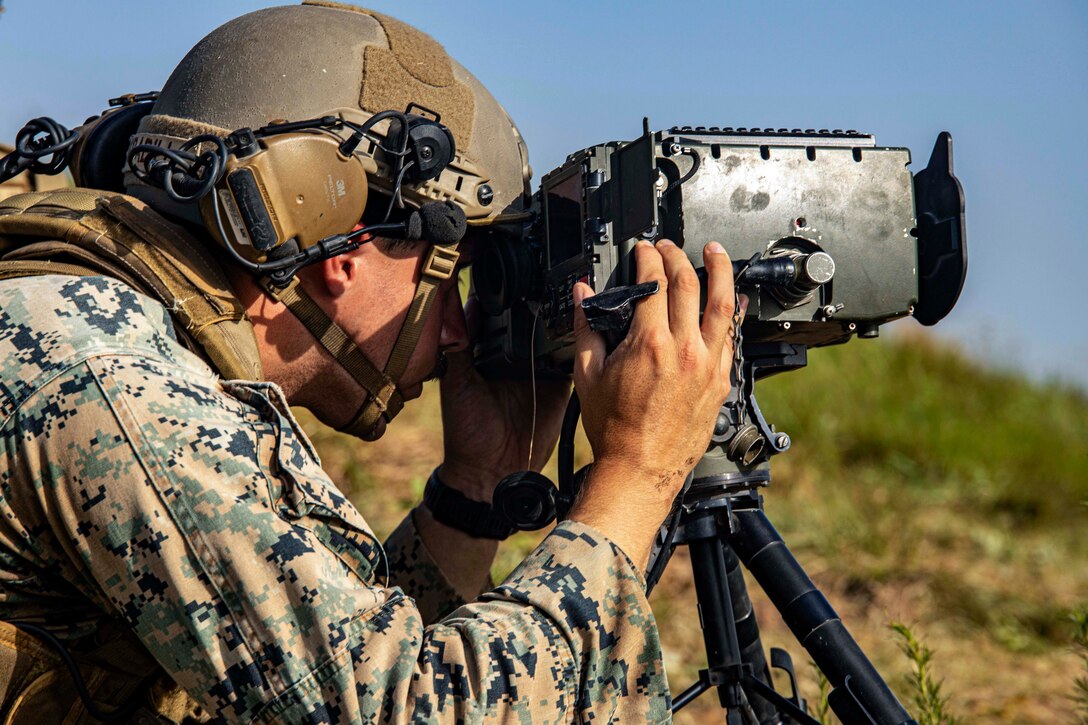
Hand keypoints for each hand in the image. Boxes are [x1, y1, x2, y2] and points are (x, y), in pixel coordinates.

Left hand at [438, 294, 569, 501]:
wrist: (493, 471)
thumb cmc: (467, 431)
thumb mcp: (457, 382)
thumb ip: (459, 346)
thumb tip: (459, 306)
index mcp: (488, 352)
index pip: (500, 316)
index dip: (505, 296)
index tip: (511, 272)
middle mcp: (515, 356)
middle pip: (530, 319)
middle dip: (538, 301)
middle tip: (546, 275)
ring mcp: (540, 369)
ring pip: (553, 335)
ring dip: (559, 319)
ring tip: (567, 293)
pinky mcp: (560, 384)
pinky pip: (571, 360)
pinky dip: (576, 345)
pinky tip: (581, 327)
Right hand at [567, 240, 743, 567]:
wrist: (640, 469)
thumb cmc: (613, 430)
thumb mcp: (587, 375)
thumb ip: (586, 329)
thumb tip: (581, 295)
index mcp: (648, 344)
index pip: (653, 282)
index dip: (648, 257)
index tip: (643, 249)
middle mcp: (684, 350)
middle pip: (688, 284)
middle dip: (677, 256)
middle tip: (668, 246)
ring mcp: (707, 365)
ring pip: (723, 305)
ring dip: (720, 271)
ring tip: (715, 253)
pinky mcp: (720, 382)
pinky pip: (732, 337)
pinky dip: (733, 313)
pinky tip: (733, 300)